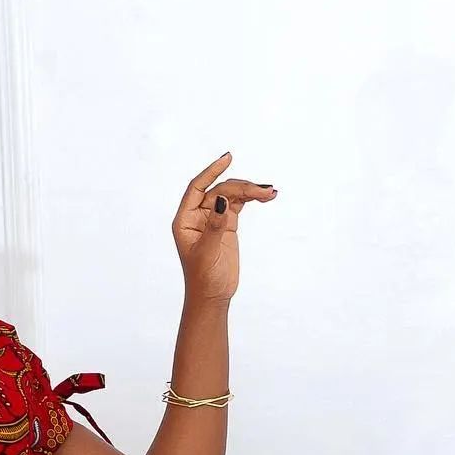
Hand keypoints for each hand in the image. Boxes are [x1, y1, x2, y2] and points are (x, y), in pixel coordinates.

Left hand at [172, 151, 276, 302]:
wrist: (212, 296)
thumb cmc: (203, 278)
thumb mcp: (208, 251)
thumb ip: (214, 224)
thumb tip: (220, 197)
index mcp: (184, 220)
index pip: (197, 188)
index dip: (211, 172)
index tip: (227, 159)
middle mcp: (197, 216)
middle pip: (219, 189)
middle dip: (240, 187)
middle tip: (262, 191)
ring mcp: (213, 218)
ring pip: (231, 195)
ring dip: (250, 191)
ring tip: (269, 193)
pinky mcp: (227, 223)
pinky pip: (240, 203)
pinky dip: (252, 198)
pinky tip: (266, 196)